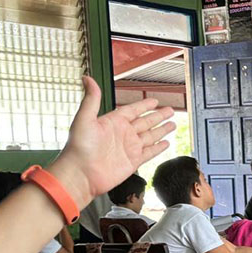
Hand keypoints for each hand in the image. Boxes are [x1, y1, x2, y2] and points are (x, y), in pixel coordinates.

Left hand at [48, 76, 174, 207]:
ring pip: (150, 136)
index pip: (133, 110)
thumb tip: (87, 78)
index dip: (144, 105)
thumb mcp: (84, 118)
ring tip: (172, 124)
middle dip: (158, 116)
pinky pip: (150, 153)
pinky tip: (166, 143)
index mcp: (113, 122)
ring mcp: (129, 148)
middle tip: (170, 110)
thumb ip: (91, 99)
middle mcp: (123, 134)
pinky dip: (159, 148)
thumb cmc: (78, 147)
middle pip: (145, 122)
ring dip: (162, 130)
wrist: (81, 174)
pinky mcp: (133, 162)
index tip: (154, 101)